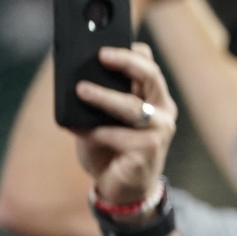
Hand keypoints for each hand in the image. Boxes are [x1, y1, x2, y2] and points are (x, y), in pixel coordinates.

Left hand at [75, 42, 177, 207]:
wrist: (122, 190)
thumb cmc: (110, 150)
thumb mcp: (101, 120)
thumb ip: (96, 101)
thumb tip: (74, 82)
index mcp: (154, 98)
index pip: (149, 66)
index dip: (133, 52)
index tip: (108, 45)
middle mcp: (162, 111)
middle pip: (150, 76)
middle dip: (126, 62)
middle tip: (101, 55)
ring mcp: (159, 130)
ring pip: (133, 106)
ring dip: (105, 97)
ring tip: (81, 90)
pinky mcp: (149, 150)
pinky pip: (120, 136)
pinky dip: (99, 133)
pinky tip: (83, 132)